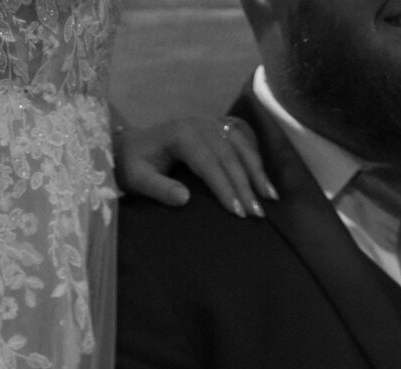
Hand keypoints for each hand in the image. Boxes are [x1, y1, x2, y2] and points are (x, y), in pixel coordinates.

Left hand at [113, 115, 277, 218]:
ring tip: (270, 197)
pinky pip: (241, 141)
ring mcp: (210, 123)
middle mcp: (200, 124)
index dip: (225, 187)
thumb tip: (185, 199)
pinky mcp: (216, 127)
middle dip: (246, 185)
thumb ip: (158, 188)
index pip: (209, 162)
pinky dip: (254, 159)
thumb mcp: (137, 179)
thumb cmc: (132, 165)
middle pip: (229, 155)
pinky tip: (264, 179)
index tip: (237, 212)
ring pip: (240, 146)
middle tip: (258, 213)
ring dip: (257, 172)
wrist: (130, 145)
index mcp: (182, 134)